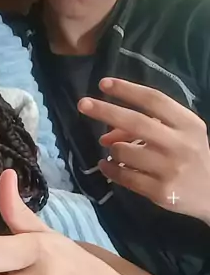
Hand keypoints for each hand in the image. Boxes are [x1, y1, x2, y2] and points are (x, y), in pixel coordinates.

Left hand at [78, 77, 209, 224]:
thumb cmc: (192, 155)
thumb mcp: (181, 133)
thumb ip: (150, 125)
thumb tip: (106, 133)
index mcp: (187, 124)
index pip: (154, 100)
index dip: (127, 90)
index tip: (103, 83)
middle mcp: (179, 144)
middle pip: (136, 122)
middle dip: (106, 111)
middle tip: (82, 104)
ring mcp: (170, 169)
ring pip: (124, 151)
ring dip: (112, 148)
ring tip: (113, 150)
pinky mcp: (160, 192)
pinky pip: (124, 176)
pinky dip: (110, 169)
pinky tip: (106, 165)